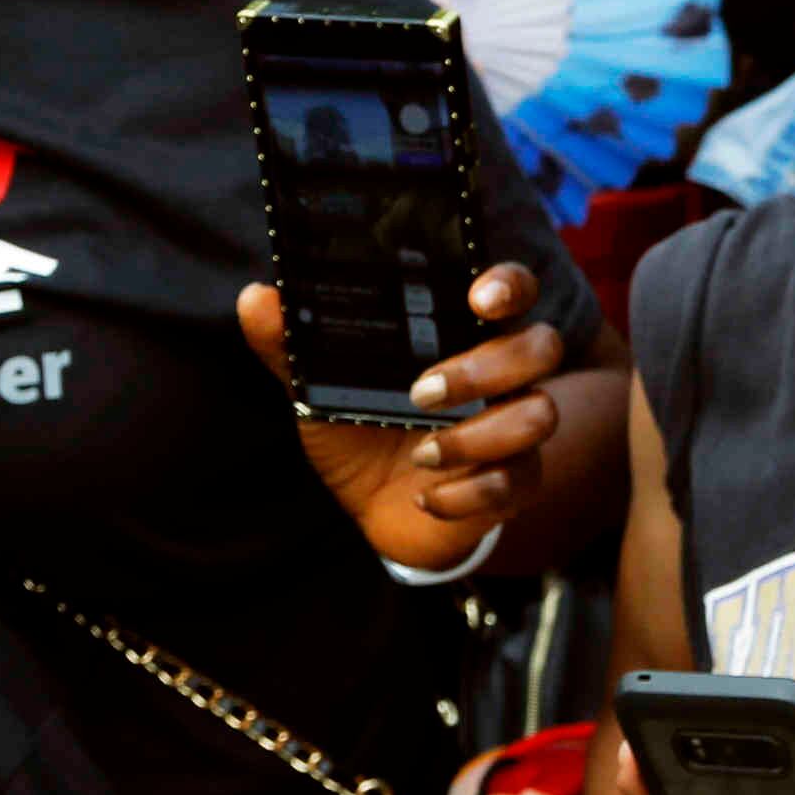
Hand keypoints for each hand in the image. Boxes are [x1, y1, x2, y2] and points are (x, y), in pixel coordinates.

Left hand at [238, 266, 567, 566]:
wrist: (374, 510)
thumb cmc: (359, 430)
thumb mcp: (320, 389)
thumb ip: (292, 346)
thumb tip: (254, 297)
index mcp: (464, 335)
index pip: (513, 290)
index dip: (509, 285)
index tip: (479, 297)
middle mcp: (503, 376)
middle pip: (540, 346)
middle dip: (486, 367)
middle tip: (421, 391)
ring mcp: (515, 429)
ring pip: (540, 413)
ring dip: (478, 435)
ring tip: (420, 453)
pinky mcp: (514, 485)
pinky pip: (516, 483)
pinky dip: (468, 494)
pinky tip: (426, 498)